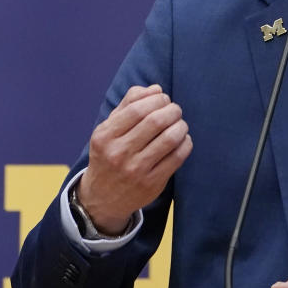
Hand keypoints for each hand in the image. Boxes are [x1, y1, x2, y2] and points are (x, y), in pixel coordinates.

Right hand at [78, 84, 191, 233]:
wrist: (102, 198)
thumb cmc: (109, 154)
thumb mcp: (108, 128)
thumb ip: (129, 104)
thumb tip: (156, 89)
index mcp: (105, 136)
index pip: (137, 109)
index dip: (157, 99)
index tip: (163, 99)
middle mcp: (118, 153)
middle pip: (156, 121)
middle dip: (172, 110)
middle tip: (175, 110)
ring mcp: (135, 170)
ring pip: (170, 139)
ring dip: (181, 126)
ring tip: (180, 124)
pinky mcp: (152, 183)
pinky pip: (177, 157)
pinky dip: (185, 143)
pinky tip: (182, 140)